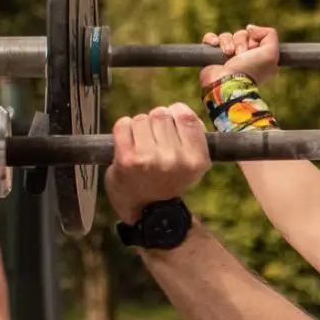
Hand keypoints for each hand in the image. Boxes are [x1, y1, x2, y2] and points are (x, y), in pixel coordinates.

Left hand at [106, 105, 211, 222]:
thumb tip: (179, 110)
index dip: (176, 113)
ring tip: (141, 145)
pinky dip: (123, 130)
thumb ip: (193, 137)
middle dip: (155, 122)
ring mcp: (150, 159)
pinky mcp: (127, 159)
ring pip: (141, 118)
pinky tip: (127, 144)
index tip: (171, 123)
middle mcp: (175, 160)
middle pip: (161, 114)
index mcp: (196, 160)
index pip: (186, 117)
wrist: (147, 210)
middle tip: (154, 141)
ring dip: (139, 127)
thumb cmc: (168, 181)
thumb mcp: (192, 164)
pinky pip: (122, 125)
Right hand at [200, 25, 279, 90]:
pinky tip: (215, 45)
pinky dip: (212, 39)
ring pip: (227, 36)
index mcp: (259, 58)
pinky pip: (211, 39)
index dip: (255, 40)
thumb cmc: (250, 70)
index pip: (256, 37)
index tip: (254, 49)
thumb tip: (250, 28)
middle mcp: (244, 58)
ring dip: (227, 42)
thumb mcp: (272, 53)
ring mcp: (227, 58)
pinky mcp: (212, 57)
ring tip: (229, 54)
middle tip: (240, 54)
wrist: (227, 83)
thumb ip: (270, 35)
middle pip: (242, 35)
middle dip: (241, 41)